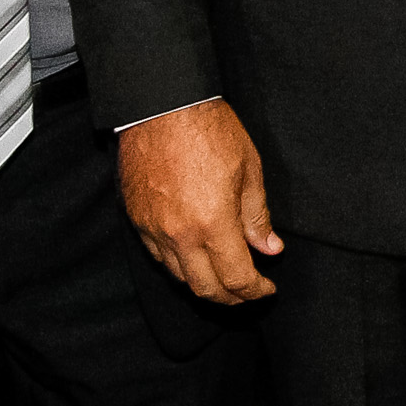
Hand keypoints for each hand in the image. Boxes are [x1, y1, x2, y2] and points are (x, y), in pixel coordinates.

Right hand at [116, 98, 281, 302]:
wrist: (162, 106)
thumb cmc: (210, 131)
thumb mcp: (249, 171)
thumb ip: (257, 217)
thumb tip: (269, 248)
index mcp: (213, 223)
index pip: (236, 278)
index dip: (255, 291)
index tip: (267, 290)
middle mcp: (179, 234)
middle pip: (205, 288)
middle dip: (231, 298)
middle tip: (248, 294)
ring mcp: (153, 229)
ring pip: (179, 276)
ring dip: (204, 284)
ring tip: (223, 278)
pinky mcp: (136, 219)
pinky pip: (158, 257)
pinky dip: (179, 266)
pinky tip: (194, 258)